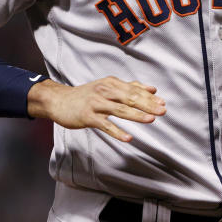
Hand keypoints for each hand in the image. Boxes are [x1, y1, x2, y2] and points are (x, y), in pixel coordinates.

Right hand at [27, 77, 165, 141]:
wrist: (58, 100)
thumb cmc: (86, 95)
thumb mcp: (107, 87)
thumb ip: (130, 87)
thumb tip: (152, 89)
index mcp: (111, 83)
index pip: (134, 90)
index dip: (149, 97)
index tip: (163, 103)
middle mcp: (105, 91)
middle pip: (129, 98)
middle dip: (147, 104)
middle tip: (162, 111)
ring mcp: (96, 104)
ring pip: (119, 110)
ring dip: (136, 115)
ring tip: (151, 120)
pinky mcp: (88, 117)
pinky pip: (105, 125)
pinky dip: (117, 132)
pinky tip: (128, 138)